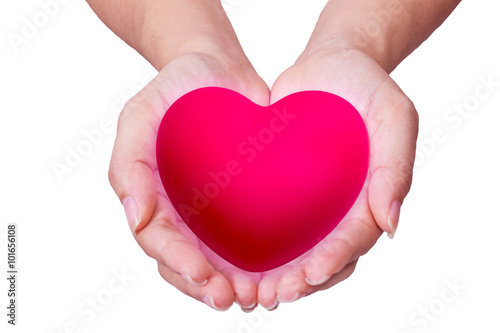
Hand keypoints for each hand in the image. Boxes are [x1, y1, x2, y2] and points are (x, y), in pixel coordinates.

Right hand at [109, 51, 268, 310]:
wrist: (215, 68)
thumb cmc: (173, 90)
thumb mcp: (139, 116)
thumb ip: (129, 164)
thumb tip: (136, 219)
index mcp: (152, 199)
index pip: (160, 243)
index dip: (179, 264)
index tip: (205, 277)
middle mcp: (182, 211)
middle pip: (188, 262)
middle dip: (207, 285)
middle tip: (233, 297)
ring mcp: (213, 209)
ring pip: (219, 259)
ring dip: (234, 283)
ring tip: (258, 296)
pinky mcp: (244, 201)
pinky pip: (250, 236)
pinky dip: (261, 259)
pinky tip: (280, 269)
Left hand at [257, 46, 418, 307]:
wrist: (332, 62)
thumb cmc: (366, 86)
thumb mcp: (394, 115)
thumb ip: (397, 167)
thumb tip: (392, 225)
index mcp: (371, 196)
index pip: (355, 238)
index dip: (335, 260)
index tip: (310, 276)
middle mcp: (342, 206)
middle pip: (326, 255)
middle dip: (302, 280)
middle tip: (275, 295)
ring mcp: (315, 200)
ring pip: (298, 248)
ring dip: (279, 274)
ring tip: (252, 292)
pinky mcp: (285, 187)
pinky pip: (274, 221)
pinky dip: (258, 244)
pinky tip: (233, 257)